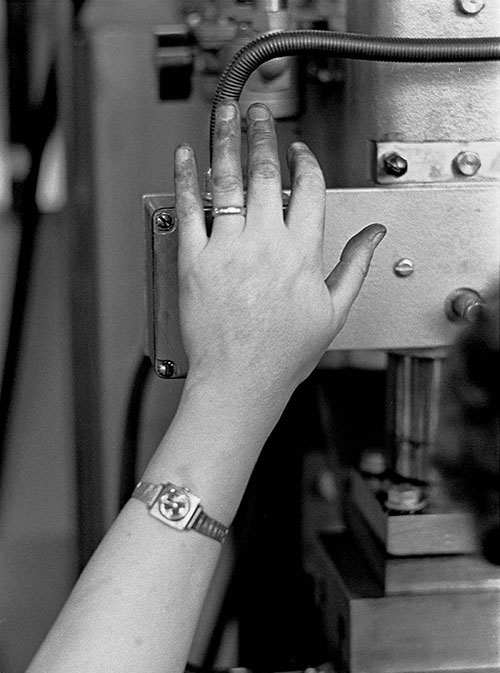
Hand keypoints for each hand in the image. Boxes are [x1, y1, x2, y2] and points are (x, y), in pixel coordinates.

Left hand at [174, 101, 385, 404]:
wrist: (240, 381)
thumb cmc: (283, 354)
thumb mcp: (333, 312)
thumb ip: (355, 266)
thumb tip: (373, 236)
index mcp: (301, 253)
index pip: (309, 188)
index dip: (305, 161)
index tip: (299, 150)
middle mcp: (264, 244)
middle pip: (266, 172)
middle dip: (263, 134)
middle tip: (259, 112)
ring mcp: (227, 250)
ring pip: (226, 181)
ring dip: (226, 140)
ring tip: (226, 114)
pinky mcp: (194, 261)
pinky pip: (188, 210)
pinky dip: (185, 178)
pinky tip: (186, 156)